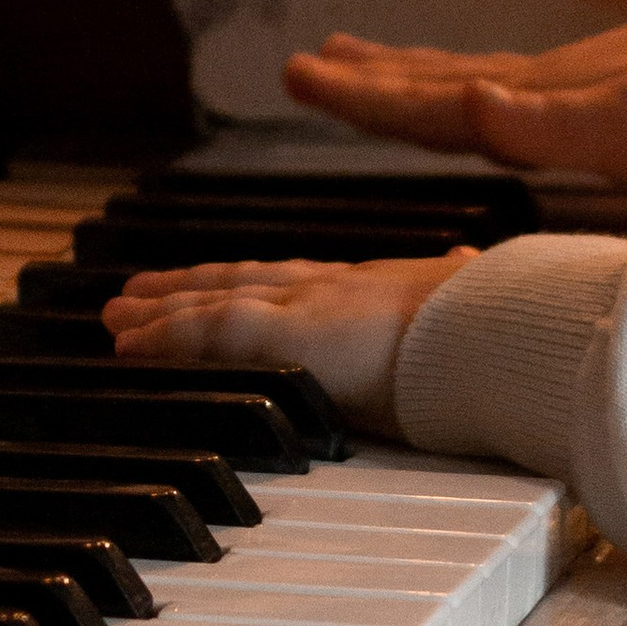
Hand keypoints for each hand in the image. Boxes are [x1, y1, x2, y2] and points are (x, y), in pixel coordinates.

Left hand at [105, 249, 473, 436]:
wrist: (510, 329)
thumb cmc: (507, 330)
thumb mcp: (480, 311)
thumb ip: (464, 300)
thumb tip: (479, 282)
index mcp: (377, 287)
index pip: (295, 280)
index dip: (250, 280)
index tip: (217, 280)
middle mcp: (332, 287)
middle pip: (240, 282)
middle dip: (187, 287)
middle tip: (138, 294)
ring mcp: (308, 306)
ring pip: (212, 303)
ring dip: (159, 312)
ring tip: (116, 318)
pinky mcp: (292, 335)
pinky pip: (209, 333)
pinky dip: (164, 337)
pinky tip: (127, 346)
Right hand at [282, 0, 626, 187]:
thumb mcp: (626, 125)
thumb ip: (544, 122)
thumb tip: (468, 103)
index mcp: (529, 97)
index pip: (426, 102)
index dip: (362, 99)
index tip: (300, 78)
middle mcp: (534, 85)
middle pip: (429, 84)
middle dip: (363, 85)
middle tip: (298, 69)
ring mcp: (562, 86)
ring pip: (458, 81)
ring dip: (401, 76)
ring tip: (349, 59)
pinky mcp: (594, 93)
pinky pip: (500, 91)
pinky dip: (460, 87)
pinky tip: (471, 90)